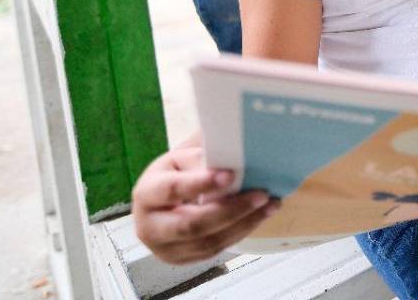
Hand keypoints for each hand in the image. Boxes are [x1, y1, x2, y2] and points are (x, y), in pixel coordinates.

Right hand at [132, 145, 277, 264]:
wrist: (162, 200)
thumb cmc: (176, 173)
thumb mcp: (181, 159)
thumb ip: (201, 160)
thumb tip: (232, 165)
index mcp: (147, 193)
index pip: (172, 190)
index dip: (201, 184)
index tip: (231, 175)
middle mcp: (149, 226)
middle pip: (192, 225)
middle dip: (231, 210)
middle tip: (262, 194)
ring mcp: (165, 248)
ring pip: (208, 242)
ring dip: (244, 224)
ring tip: (270, 205)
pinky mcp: (181, 259)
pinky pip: (214, 250)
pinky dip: (240, 232)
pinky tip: (259, 216)